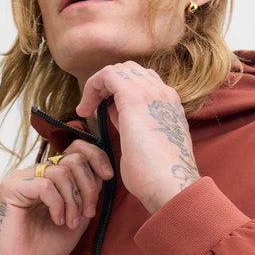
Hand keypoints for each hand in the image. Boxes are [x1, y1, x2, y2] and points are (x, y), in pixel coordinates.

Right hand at [0, 139, 113, 254]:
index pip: (75, 149)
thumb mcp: (78, 217)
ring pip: (61, 172)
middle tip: (87, 213)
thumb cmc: (47, 246)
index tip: (108, 176)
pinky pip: (45, 185)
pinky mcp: (11, 188)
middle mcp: (36, 172)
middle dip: (87, 187)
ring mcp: (22, 178)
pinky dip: (57, 204)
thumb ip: (88, 194)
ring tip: (70, 223)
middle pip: (72, 159)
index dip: (95, 157)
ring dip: (73, 201)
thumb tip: (102, 172)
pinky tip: (57, 221)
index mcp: (51, 176)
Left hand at [76, 62, 199, 212]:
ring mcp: (151, 92)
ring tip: (87, 108)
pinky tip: (84, 109)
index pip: (144, 84)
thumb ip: (134, 127)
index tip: (105, 113)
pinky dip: (92, 87)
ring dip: (99, 85)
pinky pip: (107, 75)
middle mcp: (163, 94)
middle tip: (93, 107)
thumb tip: (118, 117)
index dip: (120, 94)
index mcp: (170, 106)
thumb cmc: (158, 177)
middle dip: (109, 85)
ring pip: (120, 69)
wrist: (170, 185)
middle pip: (131, 71)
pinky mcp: (134, 96)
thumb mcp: (147, 147)